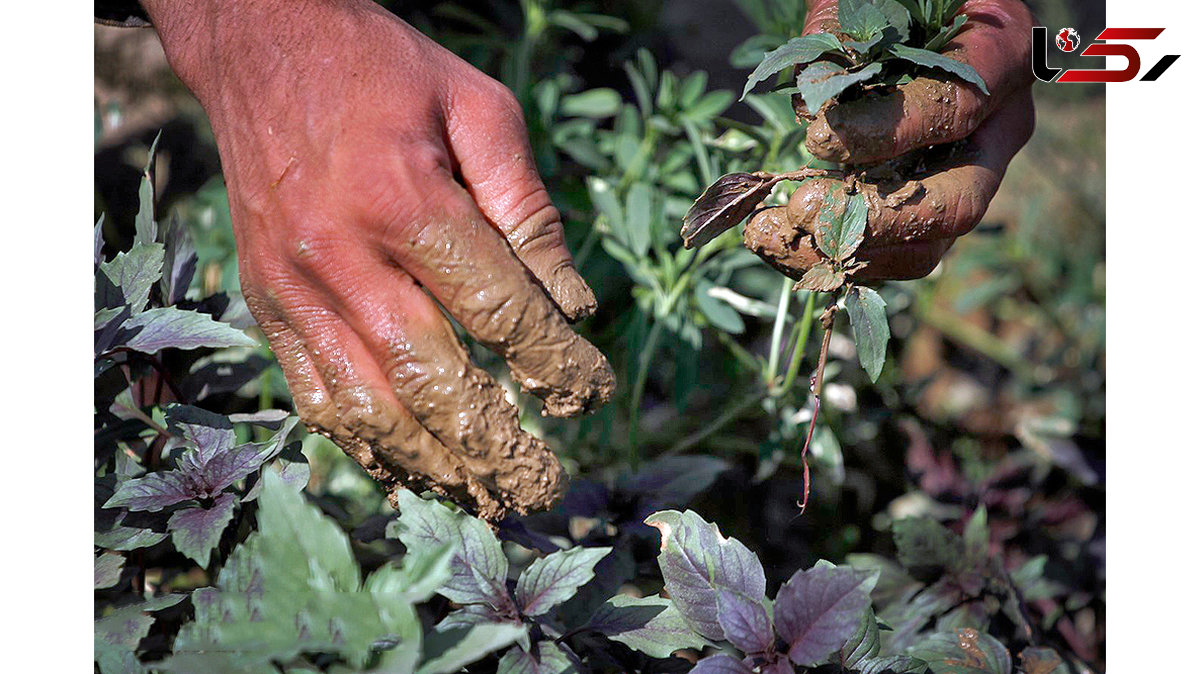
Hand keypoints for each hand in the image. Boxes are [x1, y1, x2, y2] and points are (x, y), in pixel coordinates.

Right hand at [143, 0, 613, 518]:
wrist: (260, 44)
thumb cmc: (383, 71)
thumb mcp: (477, 108)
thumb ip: (528, 209)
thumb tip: (571, 307)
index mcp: (405, 200)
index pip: (498, 308)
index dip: (553, 361)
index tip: (591, 391)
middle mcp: (342, 256)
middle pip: (430, 380)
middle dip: (497, 443)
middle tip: (545, 484)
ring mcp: (294, 289)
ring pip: (368, 408)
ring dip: (434, 465)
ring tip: (488, 497)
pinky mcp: (266, 304)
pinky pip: (314, 397)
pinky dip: (366, 447)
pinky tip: (410, 473)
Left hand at [746, 0, 1034, 280]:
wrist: (904, 9)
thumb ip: (841, 36)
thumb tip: (814, 103)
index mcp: (1001, 55)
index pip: (957, 109)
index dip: (885, 132)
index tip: (818, 138)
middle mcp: (997, 128)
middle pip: (958, 203)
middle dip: (874, 218)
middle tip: (802, 207)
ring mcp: (965, 176)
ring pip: (925, 248)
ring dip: (842, 253)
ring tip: (769, 234)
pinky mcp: (924, 208)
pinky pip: (889, 254)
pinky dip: (829, 258)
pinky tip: (773, 239)